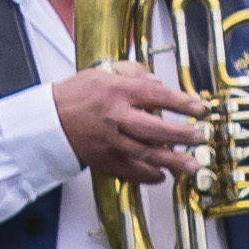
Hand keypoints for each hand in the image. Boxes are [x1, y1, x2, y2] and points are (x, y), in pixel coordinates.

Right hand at [49, 60, 208, 184]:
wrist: (47, 122)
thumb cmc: (74, 95)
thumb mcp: (101, 73)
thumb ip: (132, 73)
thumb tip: (158, 82)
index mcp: (116, 92)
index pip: (156, 96)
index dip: (182, 103)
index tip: (200, 108)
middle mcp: (114, 117)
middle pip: (154, 128)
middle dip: (181, 134)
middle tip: (201, 137)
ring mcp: (109, 141)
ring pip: (145, 154)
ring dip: (171, 161)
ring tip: (192, 165)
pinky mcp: (104, 160)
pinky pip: (130, 171)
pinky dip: (147, 176)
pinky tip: (162, 176)